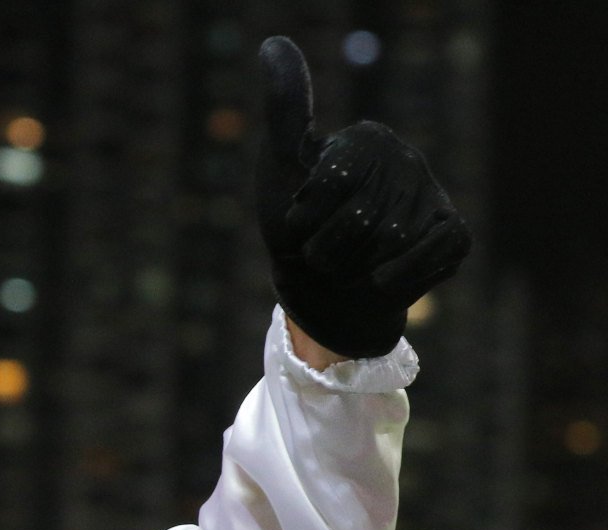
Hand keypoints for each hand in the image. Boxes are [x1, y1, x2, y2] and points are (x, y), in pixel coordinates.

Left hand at [256, 35, 472, 358]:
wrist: (323, 290)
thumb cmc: (298, 228)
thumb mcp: (280, 169)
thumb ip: (284, 109)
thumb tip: (274, 42)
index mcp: (368, 140)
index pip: (332, 184)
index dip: (302, 221)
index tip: (296, 224)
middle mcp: (407, 160)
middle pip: (357, 221)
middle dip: (325, 253)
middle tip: (321, 254)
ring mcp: (433, 196)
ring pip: (391, 244)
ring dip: (353, 271)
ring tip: (346, 266)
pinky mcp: (453, 235)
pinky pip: (432, 255)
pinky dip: (398, 277)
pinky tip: (380, 278)